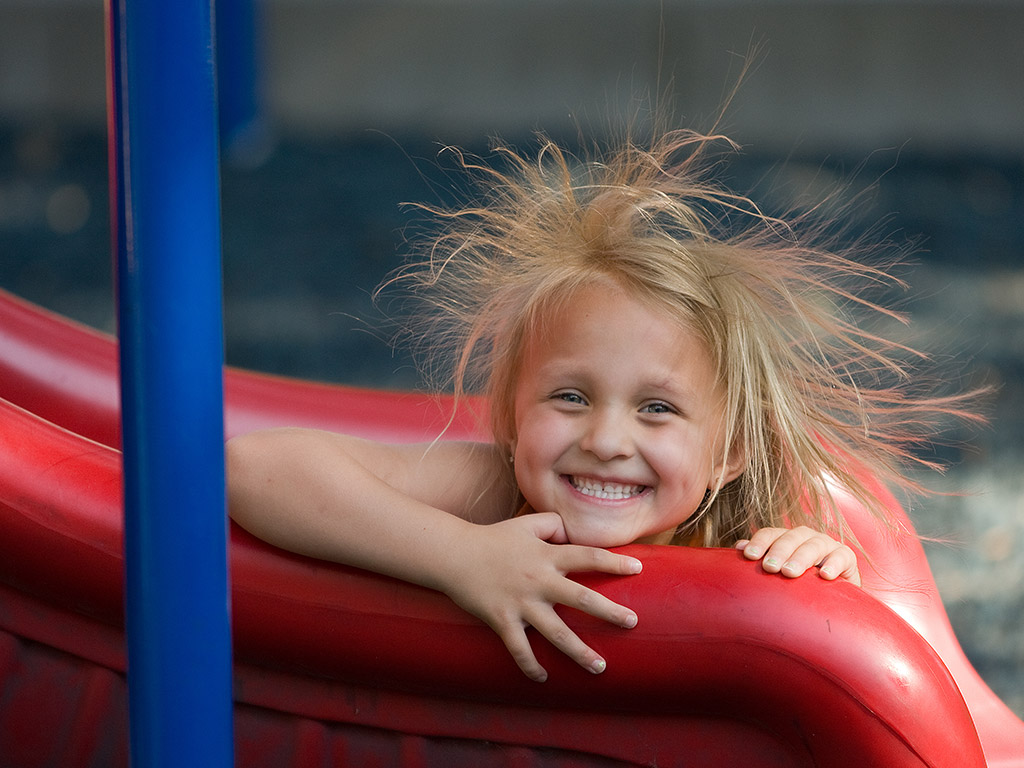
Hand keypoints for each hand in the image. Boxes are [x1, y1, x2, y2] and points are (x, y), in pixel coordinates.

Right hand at [440, 512, 641, 681]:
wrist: (454, 555)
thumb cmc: (493, 538)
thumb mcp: (525, 525)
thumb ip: (552, 525)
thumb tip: (571, 533)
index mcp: (547, 556)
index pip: (588, 556)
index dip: (613, 562)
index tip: (637, 568)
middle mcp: (539, 580)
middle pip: (581, 597)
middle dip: (609, 612)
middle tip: (632, 623)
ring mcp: (521, 603)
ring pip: (556, 632)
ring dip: (579, 651)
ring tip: (600, 666)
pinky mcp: (502, 620)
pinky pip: (519, 649)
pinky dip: (530, 666)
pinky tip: (543, 678)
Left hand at [735, 526, 860, 586]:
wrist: (832, 598)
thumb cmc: (798, 585)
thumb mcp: (778, 572)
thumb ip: (761, 558)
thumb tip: (739, 547)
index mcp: (786, 538)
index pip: (770, 534)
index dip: (759, 543)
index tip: (748, 556)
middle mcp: (805, 537)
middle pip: (790, 537)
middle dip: (779, 551)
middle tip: (769, 567)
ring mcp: (827, 544)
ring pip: (813, 545)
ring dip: (801, 557)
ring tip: (790, 572)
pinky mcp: (847, 557)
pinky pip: (841, 557)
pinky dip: (834, 565)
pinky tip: (825, 576)